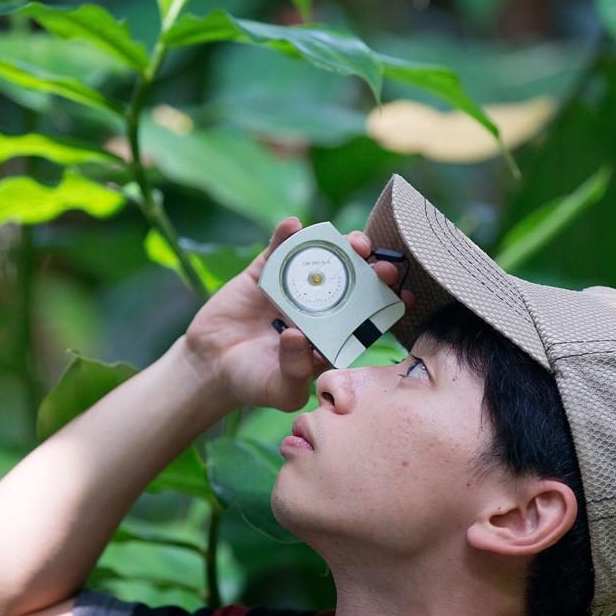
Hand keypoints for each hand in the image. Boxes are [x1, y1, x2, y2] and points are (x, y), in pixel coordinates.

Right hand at [183, 217, 414, 412]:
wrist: (209, 366)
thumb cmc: (252, 383)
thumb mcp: (280, 390)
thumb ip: (295, 371)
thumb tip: (298, 335)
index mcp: (331, 336)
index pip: (368, 317)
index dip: (388, 305)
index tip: (406, 295)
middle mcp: (318, 308)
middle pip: (353, 282)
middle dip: (373, 271)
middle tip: (384, 267)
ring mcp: (293, 287)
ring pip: (324, 260)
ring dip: (342, 247)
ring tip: (354, 242)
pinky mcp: (265, 273)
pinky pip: (279, 249)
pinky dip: (286, 234)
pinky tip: (294, 226)